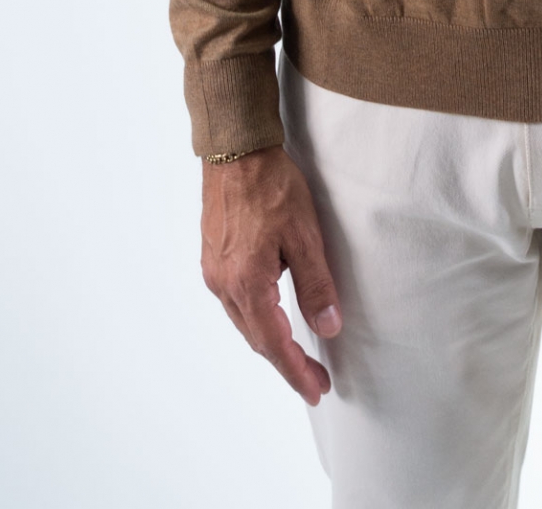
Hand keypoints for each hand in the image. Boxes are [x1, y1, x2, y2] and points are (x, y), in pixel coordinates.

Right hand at [200, 145, 342, 404]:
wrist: (236, 150)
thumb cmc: (271, 186)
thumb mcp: (304, 234)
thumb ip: (316, 284)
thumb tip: (328, 327)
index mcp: (246, 282)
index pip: (274, 342)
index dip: (296, 371)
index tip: (316, 390)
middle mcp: (223, 284)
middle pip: (257, 338)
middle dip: (286, 362)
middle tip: (315, 380)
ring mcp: (214, 272)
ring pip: (244, 322)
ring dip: (271, 342)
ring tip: (297, 355)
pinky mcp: (213, 259)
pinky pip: (236, 302)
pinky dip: (256, 318)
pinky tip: (273, 316)